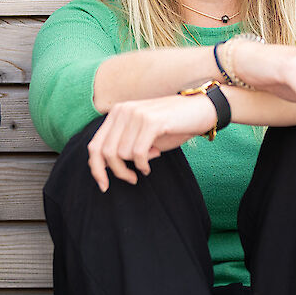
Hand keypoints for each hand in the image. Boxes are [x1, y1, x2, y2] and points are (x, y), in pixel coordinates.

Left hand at [84, 94, 220, 192]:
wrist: (201, 110)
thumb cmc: (172, 126)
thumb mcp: (142, 136)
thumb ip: (122, 148)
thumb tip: (103, 169)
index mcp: (116, 113)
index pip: (94, 145)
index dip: (95, 169)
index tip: (104, 185)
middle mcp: (122, 111)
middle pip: (104, 152)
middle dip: (116, 172)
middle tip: (132, 179)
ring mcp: (136, 114)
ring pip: (120, 154)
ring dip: (134, 166)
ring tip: (150, 160)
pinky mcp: (151, 121)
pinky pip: (137, 153)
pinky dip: (143, 164)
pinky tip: (153, 161)